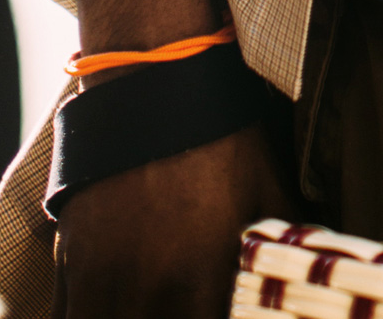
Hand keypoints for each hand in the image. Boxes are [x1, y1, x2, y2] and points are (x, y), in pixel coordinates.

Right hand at [51, 122, 290, 317]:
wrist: (154, 87)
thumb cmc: (222, 140)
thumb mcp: (269, 194)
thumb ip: (285, 249)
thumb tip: (313, 277)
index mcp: (201, 280)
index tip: (213, 317)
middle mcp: (148, 289)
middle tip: (182, 311)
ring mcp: (102, 278)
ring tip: (142, 312)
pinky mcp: (69, 264)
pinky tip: (106, 314)